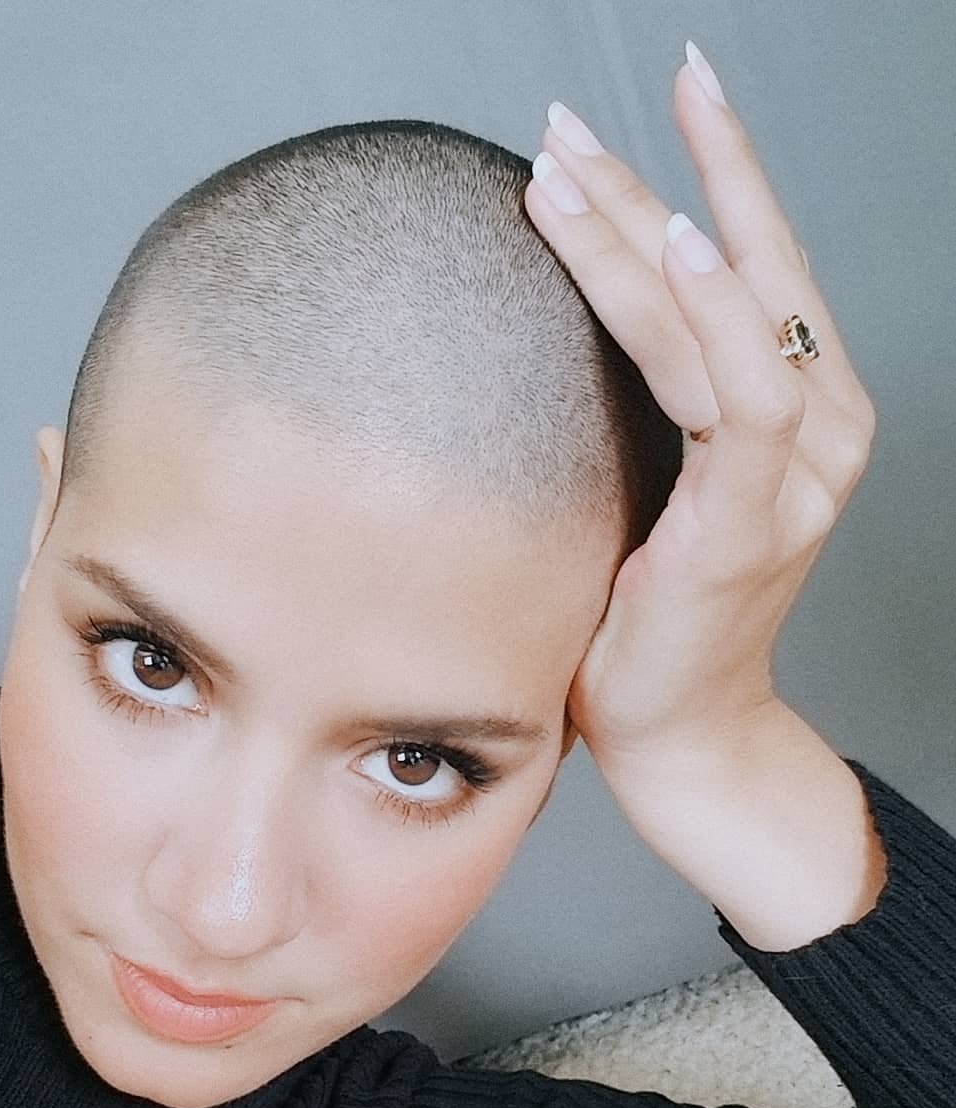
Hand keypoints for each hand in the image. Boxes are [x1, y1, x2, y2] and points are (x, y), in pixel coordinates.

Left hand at [523, 45, 876, 777]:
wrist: (677, 729)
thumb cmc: (647, 614)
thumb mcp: (648, 487)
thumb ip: (649, 405)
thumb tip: (563, 324)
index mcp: (794, 415)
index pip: (755, 270)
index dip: (712, 177)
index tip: (651, 105)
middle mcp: (818, 430)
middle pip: (742, 271)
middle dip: (660, 179)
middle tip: (568, 121)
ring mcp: (798, 476)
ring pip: (730, 318)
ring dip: (648, 233)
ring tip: (566, 166)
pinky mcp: (753, 524)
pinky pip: (743, 400)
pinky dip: (712, 318)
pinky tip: (677, 245)